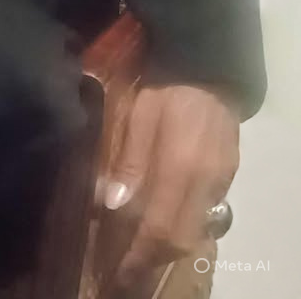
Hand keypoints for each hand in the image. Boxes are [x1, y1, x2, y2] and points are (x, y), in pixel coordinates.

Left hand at [103, 83, 239, 286]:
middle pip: (182, 239)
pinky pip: (204, 214)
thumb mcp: (138, 116)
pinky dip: (181, 226)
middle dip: (152, 259)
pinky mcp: (227, 176)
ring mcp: (221, 181)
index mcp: (180, 166)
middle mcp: (206, 182)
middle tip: (125, 268)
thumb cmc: (164, 89)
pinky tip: (160, 221)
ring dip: (167, 247)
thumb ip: (129, 160)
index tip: (117, 270)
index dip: (138, 255)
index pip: (160, 227)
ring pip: (195, 231)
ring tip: (139, 250)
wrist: (207, 69)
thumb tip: (113, 204)